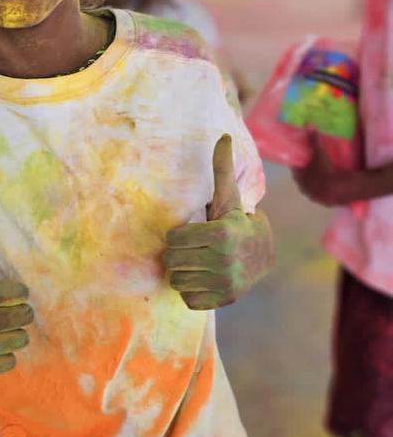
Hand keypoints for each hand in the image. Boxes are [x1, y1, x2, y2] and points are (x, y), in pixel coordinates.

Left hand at [163, 135, 272, 310]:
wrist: (263, 256)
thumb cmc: (236, 223)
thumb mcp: (229, 198)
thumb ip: (221, 169)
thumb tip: (222, 136)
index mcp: (221, 234)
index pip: (173, 241)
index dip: (177, 236)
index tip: (190, 234)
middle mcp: (224, 260)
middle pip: (172, 262)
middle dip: (178, 255)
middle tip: (191, 250)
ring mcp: (225, 283)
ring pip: (177, 281)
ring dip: (183, 273)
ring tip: (196, 263)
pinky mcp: (224, 300)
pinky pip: (188, 299)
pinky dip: (191, 291)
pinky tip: (203, 279)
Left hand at [292, 134, 362, 205]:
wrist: (338, 189)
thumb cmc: (325, 170)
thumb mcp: (319, 154)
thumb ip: (314, 140)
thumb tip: (309, 125)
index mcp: (300, 179)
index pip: (295, 170)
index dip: (298, 163)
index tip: (302, 157)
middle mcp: (305, 190)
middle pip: (303, 180)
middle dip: (307, 173)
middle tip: (313, 165)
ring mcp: (315, 198)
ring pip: (313, 189)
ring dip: (316, 183)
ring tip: (323, 175)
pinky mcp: (327, 203)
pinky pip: (324, 195)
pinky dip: (326, 190)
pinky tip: (332, 186)